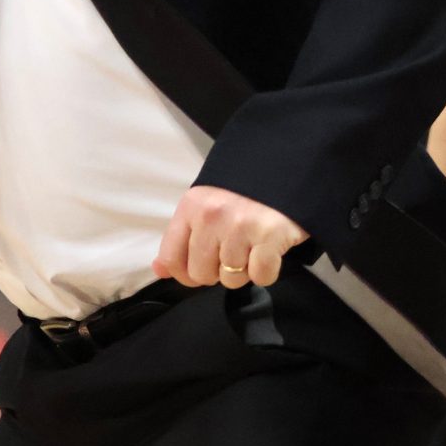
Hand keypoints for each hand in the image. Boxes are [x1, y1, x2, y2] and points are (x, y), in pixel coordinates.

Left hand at [152, 185, 307, 288]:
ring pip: (232, 279)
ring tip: (253, 245)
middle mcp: (212, 216)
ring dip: (244, 270)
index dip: (184, 274)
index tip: (200, 268)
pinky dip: (266, 271)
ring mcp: (241, 227)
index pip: (171, 259)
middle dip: (218, 270)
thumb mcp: (205, 205)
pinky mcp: (270, 236)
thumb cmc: (243, 191)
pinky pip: (261, 277)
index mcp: (191, 206)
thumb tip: (160, 270)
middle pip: (202, 275)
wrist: (285, 167)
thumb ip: (181, 237)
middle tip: (234, 249)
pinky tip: (269, 251)